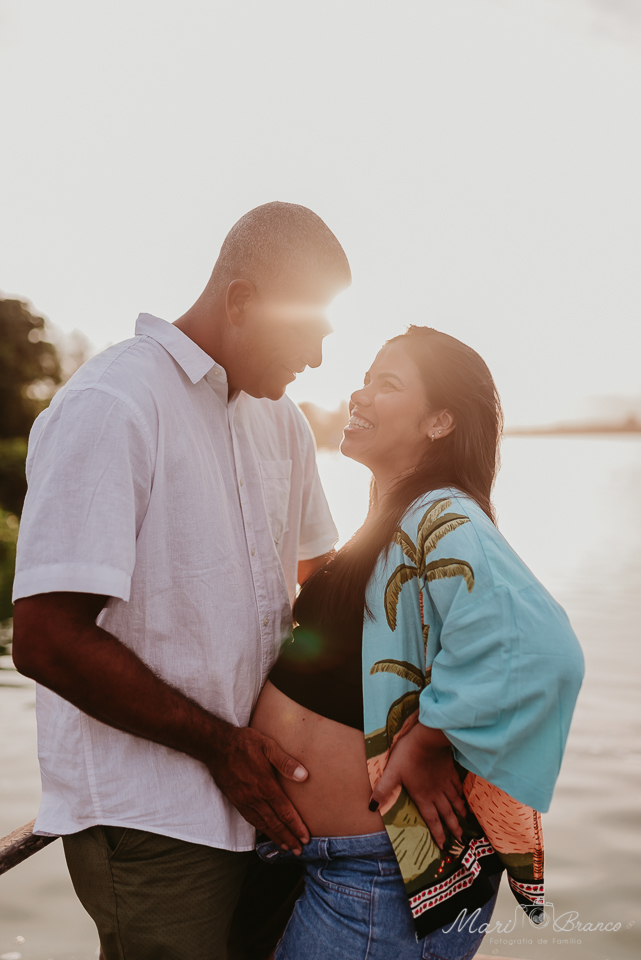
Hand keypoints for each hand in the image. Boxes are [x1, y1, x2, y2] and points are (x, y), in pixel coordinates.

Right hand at [207, 725, 309, 853]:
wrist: (216, 746)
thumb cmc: (245, 743)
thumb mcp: (268, 746)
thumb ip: (285, 762)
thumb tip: (304, 775)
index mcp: (265, 785)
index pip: (284, 811)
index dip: (296, 826)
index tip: (305, 838)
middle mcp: (255, 798)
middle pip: (275, 823)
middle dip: (288, 838)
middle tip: (300, 850)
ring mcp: (244, 801)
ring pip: (262, 824)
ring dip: (275, 837)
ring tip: (286, 847)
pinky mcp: (236, 800)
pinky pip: (250, 820)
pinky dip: (260, 829)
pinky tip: (266, 832)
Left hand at [370, 723, 466, 848]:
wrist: (428, 739)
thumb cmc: (408, 755)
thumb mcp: (391, 773)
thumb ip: (383, 790)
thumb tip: (371, 807)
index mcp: (422, 796)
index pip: (431, 819)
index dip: (438, 833)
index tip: (444, 846)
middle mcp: (436, 792)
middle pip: (446, 813)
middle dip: (453, 827)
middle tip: (460, 839)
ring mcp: (444, 781)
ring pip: (454, 801)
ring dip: (459, 812)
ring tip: (464, 820)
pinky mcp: (450, 770)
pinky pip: (457, 786)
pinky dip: (460, 794)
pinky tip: (462, 796)